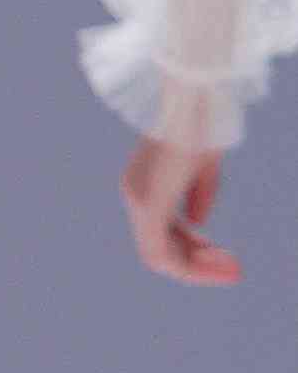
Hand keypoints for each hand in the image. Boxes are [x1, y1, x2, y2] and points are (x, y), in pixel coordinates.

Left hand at [120, 136, 238, 284]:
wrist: (194, 102)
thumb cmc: (201, 125)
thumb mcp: (202, 165)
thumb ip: (197, 195)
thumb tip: (196, 223)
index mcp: (145, 186)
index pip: (165, 230)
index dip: (195, 247)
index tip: (226, 254)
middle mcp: (136, 196)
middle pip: (162, 246)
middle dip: (199, 262)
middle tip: (235, 270)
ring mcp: (139, 203)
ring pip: (159, 257)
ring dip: (196, 269)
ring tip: (233, 270)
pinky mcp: (149, 207)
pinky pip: (160, 253)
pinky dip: (188, 265)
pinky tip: (218, 263)